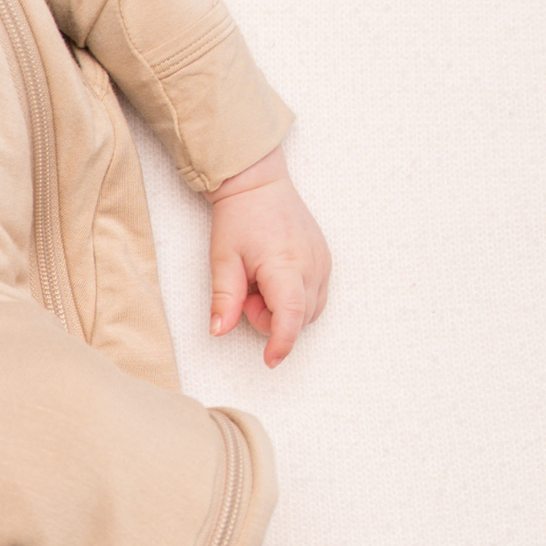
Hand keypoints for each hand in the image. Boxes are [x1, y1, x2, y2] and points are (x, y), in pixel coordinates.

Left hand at [207, 145, 330, 367]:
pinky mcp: (326, 261)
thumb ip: (223, 298)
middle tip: (247, 291)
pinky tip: (275, 277)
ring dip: (283, 308)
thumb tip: (218, 331)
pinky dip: (294, 297)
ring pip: (309, 310)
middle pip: (298, 317)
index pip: (291, 315)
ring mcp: (324, 262)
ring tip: (261, 281)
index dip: (282, 342)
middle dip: (269, 317)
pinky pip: (315, 295)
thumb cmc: (239, 219)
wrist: (258, 185)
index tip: (270, 360)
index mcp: (285, 264)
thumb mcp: (222, 259)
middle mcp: (312, 265)